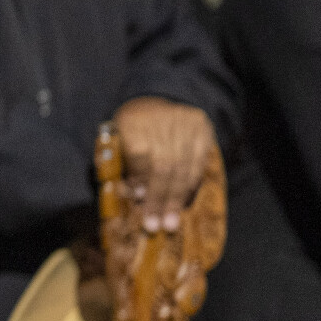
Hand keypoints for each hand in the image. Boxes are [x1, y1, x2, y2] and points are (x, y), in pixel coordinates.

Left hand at [112, 96, 216, 232]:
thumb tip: (134, 196)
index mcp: (133, 121)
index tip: (138, 201)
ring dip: (177, 199)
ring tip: (170, 223)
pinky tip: (184, 204)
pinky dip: (191, 186)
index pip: (139, 154)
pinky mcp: (203, 129)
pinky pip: (199, 164)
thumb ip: (121, 163)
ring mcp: (186, 124)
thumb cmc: (132, 126)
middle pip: (164, 165)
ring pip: (184, 167)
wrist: (159, 95)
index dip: (140, 179)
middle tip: (155, 226)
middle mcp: (162, 120)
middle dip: (159, 198)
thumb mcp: (117, 136)